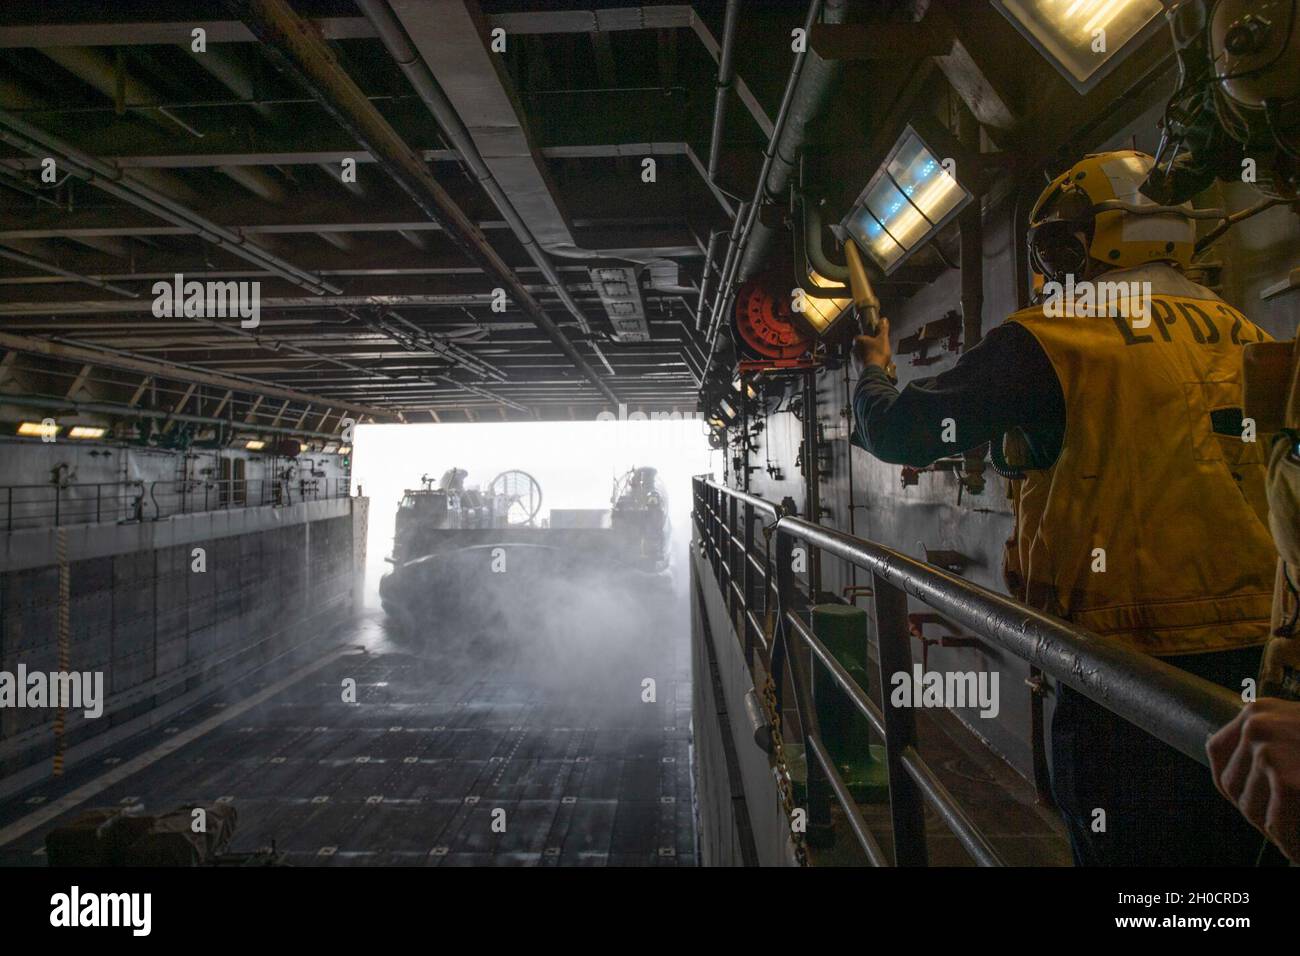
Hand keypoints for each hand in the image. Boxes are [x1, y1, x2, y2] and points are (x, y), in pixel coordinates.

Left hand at [853, 317, 891, 370]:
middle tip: (880, 351)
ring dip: (870, 357)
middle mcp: (853, 350)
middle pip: (863, 347)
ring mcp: (854, 360)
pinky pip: (863, 365)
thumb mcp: (883, 339)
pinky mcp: (856, 369)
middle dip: (871, 349)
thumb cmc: (877, 355)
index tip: (876, 340)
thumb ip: (883, 329)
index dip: (870, 338)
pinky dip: (869, 366)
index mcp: (858, 340)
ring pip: (863, 357)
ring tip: (880, 360)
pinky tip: (877, 367)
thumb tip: (883, 320)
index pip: (862, 336)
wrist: (873, 373)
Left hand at [1206, 697, 1299, 861]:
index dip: (1233, 785)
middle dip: (1255, 811)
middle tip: (1282, 827)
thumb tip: (1236, 784)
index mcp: (1258, 712)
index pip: (1218, 752)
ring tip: (1296, 835)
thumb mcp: (1296, 731)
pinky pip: (1275, 824)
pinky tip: (1299, 850)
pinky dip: (1289, 842)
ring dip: (1274, 829)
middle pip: (1232, 783)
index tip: (1253, 803)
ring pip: (1250, 808)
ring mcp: (1270, 751)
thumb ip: (1271, 744)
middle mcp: (1257, 726)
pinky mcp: (1289, 780)